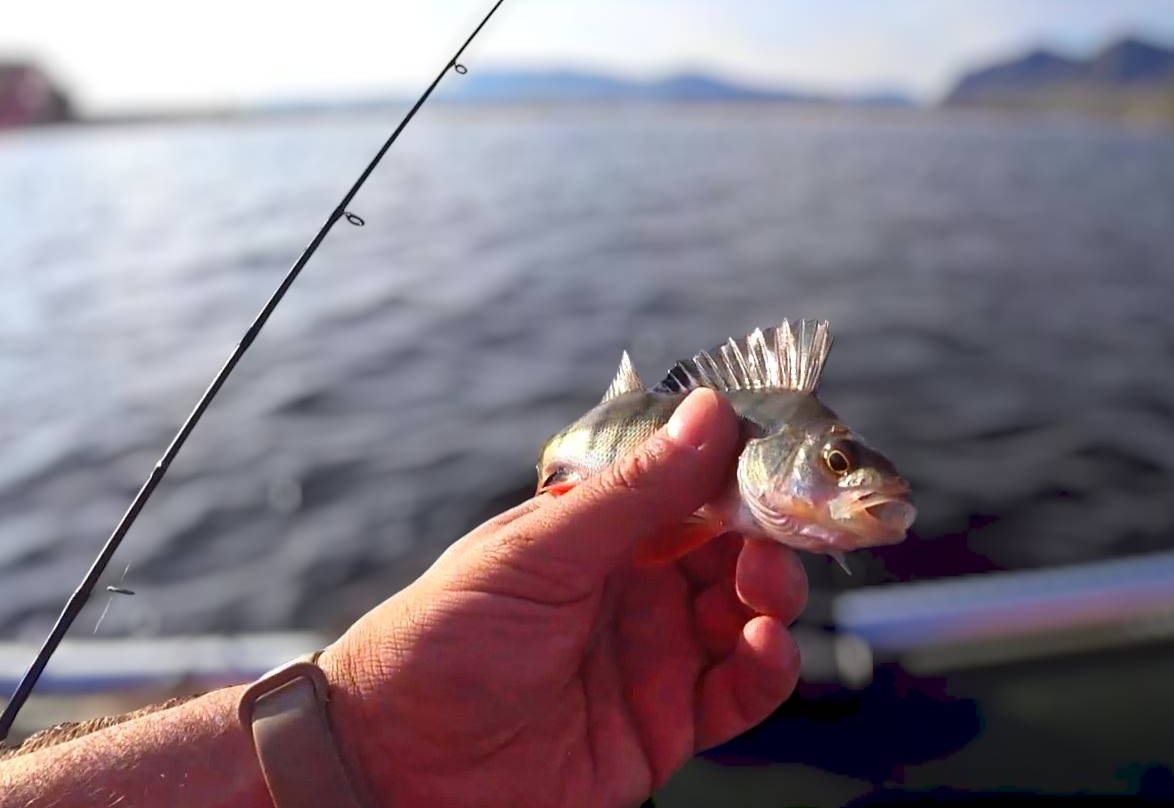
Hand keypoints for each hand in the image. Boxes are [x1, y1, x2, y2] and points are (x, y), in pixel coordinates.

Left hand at [318, 388, 807, 807]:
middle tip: (778, 535)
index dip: (741, 474)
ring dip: (774, 596)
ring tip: (765, 593)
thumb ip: (637, 491)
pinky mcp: (667, 726)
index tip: (778, 460)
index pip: (693, 489)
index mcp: (602, 533)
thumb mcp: (543, 552)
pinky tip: (766, 646)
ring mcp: (656, 657)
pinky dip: (768, 668)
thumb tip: (711, 410)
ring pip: (749, 615)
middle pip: (734, 551)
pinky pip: (740, 693)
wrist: (395, 763)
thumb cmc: (445, 639)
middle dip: (770, 537)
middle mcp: (637, 590)